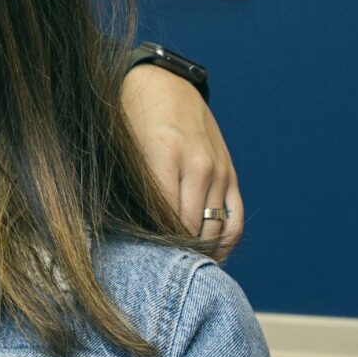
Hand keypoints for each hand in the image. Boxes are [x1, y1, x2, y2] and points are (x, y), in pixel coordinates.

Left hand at [120, 64, 243, 253]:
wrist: (165, 83)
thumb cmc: (131, 118)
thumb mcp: (122, 148)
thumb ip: (128, 189)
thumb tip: (126, 235)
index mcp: (165, 156)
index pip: (166, 220)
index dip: (155, 248)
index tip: (142, 264)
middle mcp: (199, 166)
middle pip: (193, 230)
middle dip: (177, 254)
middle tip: (158, 273)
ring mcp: (219, 171)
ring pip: (216, 230)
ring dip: (200, 253)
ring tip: (180, 269)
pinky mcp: (231, 174)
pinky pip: (235, 220)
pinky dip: (224, 244)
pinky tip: (209, 258)